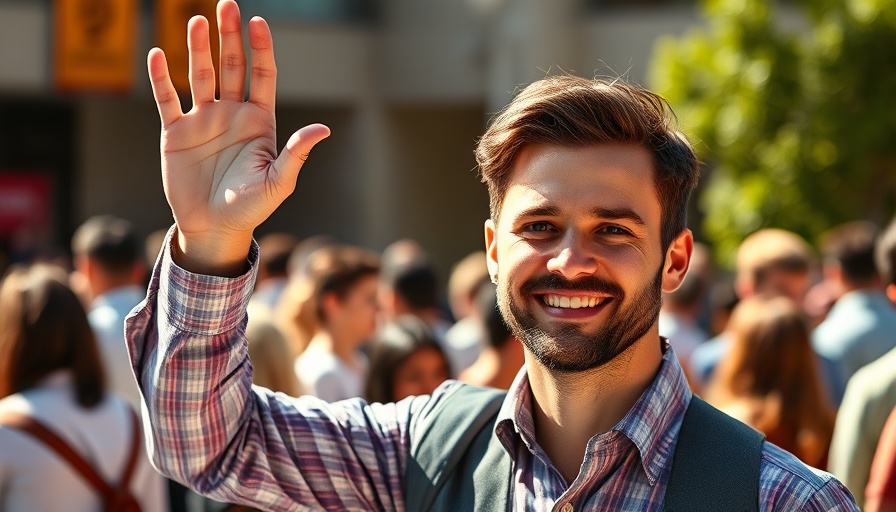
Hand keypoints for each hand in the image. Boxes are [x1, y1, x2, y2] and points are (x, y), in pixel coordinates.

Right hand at [147, 0, 329, 275]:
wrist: (214, 228)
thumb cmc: (251, 208)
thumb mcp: (278, 182)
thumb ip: (296, 153)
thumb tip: (322, 129)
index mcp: (259, 122)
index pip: (262, 76)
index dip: (260, 50)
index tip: (258, 23)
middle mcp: (232, 114)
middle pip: (231, 66)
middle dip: (229, 36)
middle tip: (227, 5)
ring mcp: (203, 121)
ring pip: (201, 76)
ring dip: (197, 48)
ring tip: (194, 21)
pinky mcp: (176, 133)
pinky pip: (168, 99)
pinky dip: (161, 78)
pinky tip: (157, 54)